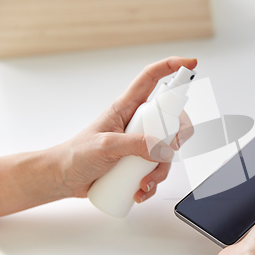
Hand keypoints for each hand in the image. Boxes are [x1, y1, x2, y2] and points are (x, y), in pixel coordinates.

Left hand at [52, 56, 196, 202]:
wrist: (63, 179)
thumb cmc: (76, 155)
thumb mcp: (106, 146)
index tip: (191, 63)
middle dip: (176, 138)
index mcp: (126, 107)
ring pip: (168, 150)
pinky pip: (158, 170)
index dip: (172, 67)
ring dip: (161, 170)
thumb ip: (136, 145)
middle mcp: (138, 122)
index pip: (151, 78)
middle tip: (167, 151)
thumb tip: (165, 149)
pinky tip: (140, 190)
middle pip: (172, 120)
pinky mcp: (140, 162)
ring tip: (143, 182)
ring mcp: (140, 142)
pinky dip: (154, 183)